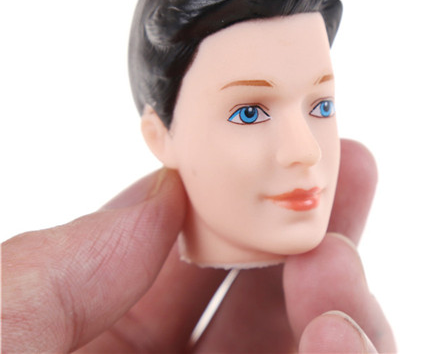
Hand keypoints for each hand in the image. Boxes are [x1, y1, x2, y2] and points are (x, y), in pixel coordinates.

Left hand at [2, 139, 395, 352]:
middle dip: (315, 233)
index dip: (241, 205)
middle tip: (350, 176)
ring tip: (336, 263)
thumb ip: (78, 256)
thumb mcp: (6, 322)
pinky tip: (341, 336)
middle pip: (269, 296)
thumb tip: (163, 191)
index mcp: (112, 345)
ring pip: (316, 350)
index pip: (197, 259)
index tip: (276, 161)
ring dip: (345, 302)